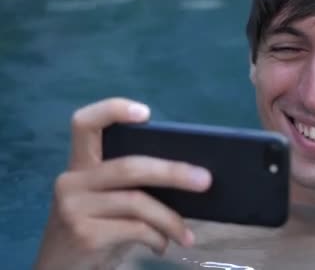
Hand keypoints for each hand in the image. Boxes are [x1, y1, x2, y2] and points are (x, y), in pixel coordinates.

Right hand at [34, 98, 212, 269]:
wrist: (59, 269)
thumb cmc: (95, 227)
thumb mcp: (105, 201)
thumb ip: (130, 184)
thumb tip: (190, 174)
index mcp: (80, 165)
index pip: (85, 124)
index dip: (113, 110)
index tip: (146, 113)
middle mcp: (72, 181)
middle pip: (129, 166)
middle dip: (173, 172)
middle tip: (205, 181)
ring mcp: (75, 208)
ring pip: (138, 202)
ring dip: (171, 219)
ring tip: (186, 235)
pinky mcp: (84, 235)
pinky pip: (136, 229)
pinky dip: (158, 237)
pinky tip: (162, 245)